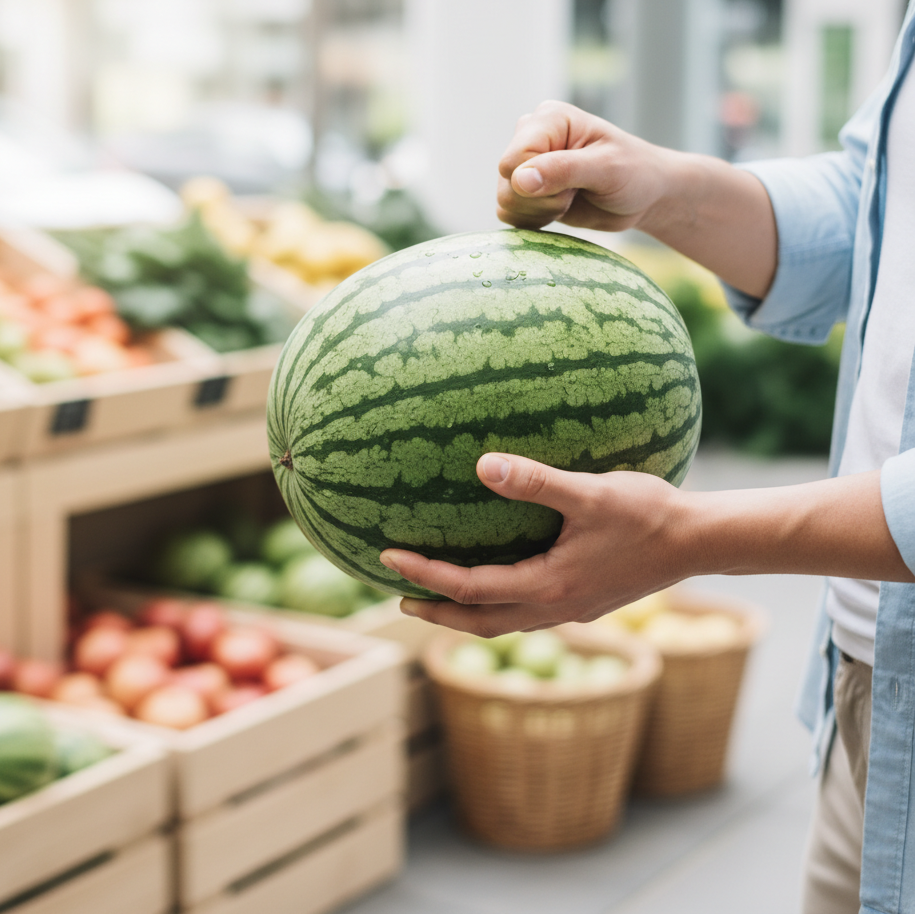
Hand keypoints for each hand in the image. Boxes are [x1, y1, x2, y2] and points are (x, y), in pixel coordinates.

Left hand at [379, 453, 689, 636]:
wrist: (700, 542)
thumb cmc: (647, 514)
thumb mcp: (589, 493)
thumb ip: (535, 481)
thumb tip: (481, 465)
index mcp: (548, 586)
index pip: (468, 589)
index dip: (425, 575)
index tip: (389, 558)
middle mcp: (556, 608)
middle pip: (479, 622)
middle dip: (437, 614)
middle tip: (399, 600)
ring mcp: (572, 610)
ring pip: (504, 623)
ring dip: (465, 614)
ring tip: (437, 600)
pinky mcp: (585, 603)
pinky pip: (526, 613)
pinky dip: (497, 606)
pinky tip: (498, 582)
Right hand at [497, 100, 672, 232]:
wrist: (644, 196)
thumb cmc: (634, 173)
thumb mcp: (607, 169)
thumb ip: (563, 170)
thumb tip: (519, 180)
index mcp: (548, 119)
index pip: (514, 159)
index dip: (540, 182)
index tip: (576, 183)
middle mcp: (530, 136)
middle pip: (506, 181)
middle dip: (542, 199)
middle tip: (576, 192)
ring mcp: (525, 164)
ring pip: (505, 201)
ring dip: (540, 211)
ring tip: (571, 199)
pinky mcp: (524, 190)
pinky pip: (508, 214)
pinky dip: (535, 220)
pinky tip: (560, 209)